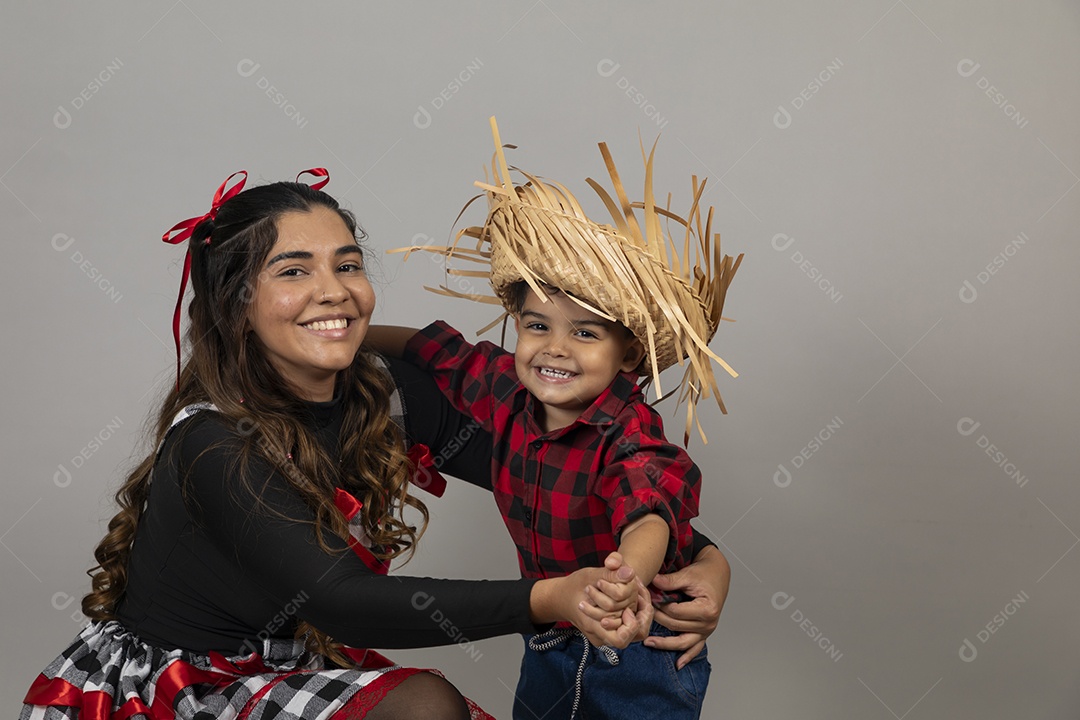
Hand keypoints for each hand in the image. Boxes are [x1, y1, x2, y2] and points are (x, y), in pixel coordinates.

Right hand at [561, 562, 649, 648]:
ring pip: (633, 632)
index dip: (630, 625)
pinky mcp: (609, 630)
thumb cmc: (574, 586)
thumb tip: (629, 572)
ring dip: (639, 613)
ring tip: (638, 595)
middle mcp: (601, 636)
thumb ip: (609, 573)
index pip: (621, 639)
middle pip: (634, 636)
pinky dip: (633, 613)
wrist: (562, 598)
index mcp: (593, 627)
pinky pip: (628, 626)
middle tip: (640, 597)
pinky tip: (632, 597)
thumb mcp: (589, 575)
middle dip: (642, 615)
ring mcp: (605, 635)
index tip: (628, 609)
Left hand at [647, 545, 729, 667]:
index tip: (648, 599)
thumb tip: (652, 581)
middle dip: (658, 619)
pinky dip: (687, 657)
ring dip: (665, 644)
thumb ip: (670, 581)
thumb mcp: (687, 575)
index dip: (659, 606)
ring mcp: (707, 631)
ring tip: (648, 643)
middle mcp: (709, 623)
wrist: (717, 575)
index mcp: (707, 609)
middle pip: (676, 626)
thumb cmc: (704, 574)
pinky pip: (695, 648)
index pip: (676, 612)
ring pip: (683, 642)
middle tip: (641, 613)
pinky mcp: (704, 633)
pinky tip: (677, 665)